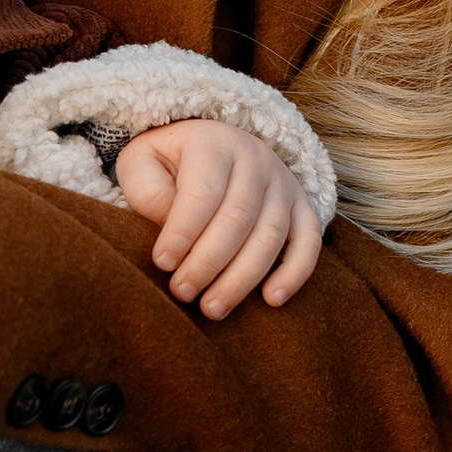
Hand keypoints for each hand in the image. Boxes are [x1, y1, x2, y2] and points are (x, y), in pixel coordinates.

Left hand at [111, 121, 322, 321]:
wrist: (209, 145)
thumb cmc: (167, 164)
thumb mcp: (142, 163)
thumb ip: (148, 191)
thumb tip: (170, 228)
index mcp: (212, 143)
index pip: (202, 192)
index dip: (183, 232)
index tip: (163, 264)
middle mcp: (255, 158)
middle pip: (238, 217)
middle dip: (208, 262)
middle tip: (182, 293)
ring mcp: (283, 182)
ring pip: (271, 234)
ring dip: (242, 277)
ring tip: (213, 308)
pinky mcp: (301, 206)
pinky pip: (309, 241)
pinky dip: (295, 273)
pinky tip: (272, 300)